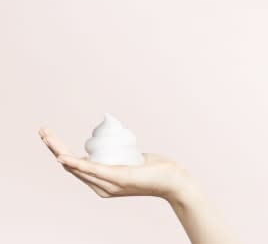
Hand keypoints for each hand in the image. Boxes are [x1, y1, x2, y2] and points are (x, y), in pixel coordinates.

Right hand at [39, 127, 190, 201]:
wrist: (174, 181)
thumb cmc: (156, 171)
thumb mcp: (132, 161)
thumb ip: (122, 156)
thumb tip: (115, 145)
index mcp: (102, 183)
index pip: (75, 166)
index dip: (60, 151)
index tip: (49, 135)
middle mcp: (101, 187)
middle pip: (70, 165)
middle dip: (54, 147)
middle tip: (42, 131)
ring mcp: (109, 184)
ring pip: (77, 166)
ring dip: (59, 151)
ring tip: (47, 137)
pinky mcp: (118, 178)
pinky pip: (93, 170)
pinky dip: (77, 164)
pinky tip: (64, 158)